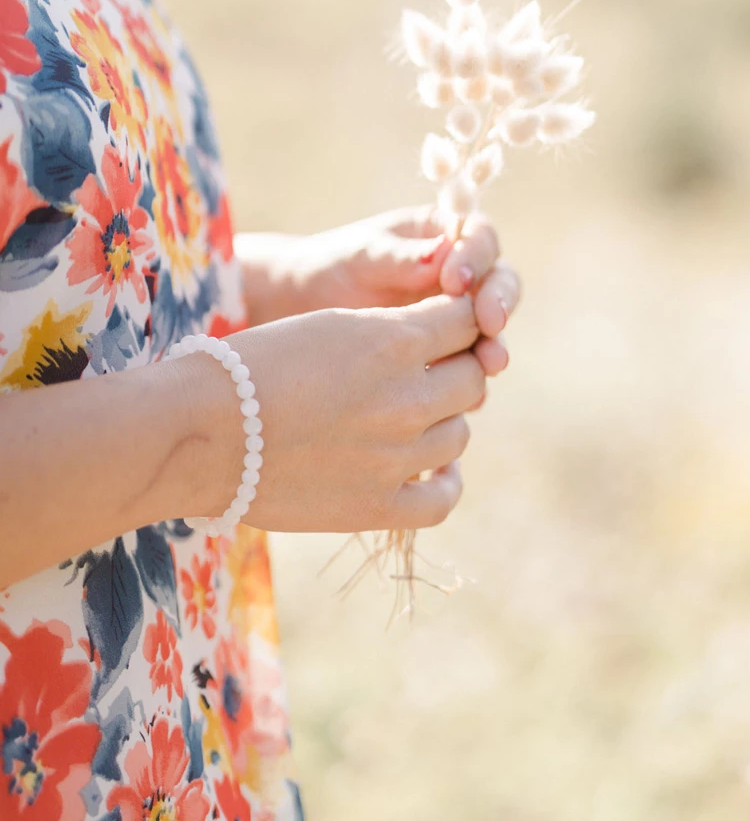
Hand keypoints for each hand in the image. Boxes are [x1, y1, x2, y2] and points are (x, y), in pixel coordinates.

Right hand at [182, 295, 485, 532]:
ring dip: (444, 420)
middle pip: (473, 377)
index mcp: (395, 340)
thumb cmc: (252, 366)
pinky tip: (430, 469)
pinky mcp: (379, 506)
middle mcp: (407, 397)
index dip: (460, 321)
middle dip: (457, 368)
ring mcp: (397, 456)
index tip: (447, 328)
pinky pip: (443, 498)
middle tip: (432, 372)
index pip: (466, 320)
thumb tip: (432, 341)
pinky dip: (445, 480)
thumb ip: (388, 331)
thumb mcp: (328, 325)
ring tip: (414, 417)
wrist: (200, 433)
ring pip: (460, 433)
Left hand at [236, 206, 521, 378]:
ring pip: (493, 329)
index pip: (480, 237)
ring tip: (491, 364)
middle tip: (490, 322)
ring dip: (495, 344)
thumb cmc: (335, 267)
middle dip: (500, 301)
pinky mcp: (453, 354)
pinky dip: (472, 380)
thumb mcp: (362, 257)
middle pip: (500, 283)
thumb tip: (442, 254)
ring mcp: (462, 315)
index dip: (476, 257)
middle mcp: (465, 273)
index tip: (455, 280)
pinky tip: (466, 398)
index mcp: (447, 235)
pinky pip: (472, 367)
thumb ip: (400, 258)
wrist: (307, 308)